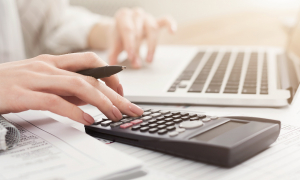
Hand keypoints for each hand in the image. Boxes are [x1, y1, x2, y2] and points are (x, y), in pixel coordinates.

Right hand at [0, 52, 142, 124]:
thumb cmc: (12, 84)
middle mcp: (48, 66)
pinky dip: (75, 111)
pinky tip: (88, 120)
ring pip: (77, 86)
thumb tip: (92, 98)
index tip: (122, 92)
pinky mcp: (24, 94)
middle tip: (131, 108)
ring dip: (101, 102)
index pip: (90, 62)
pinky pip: (55, 102)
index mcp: (53, 61)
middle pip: (90, 77)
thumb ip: (67, 88)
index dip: (110, 76)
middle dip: (115, 94)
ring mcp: (36, 79)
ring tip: (115, 115)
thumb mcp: (43, 82)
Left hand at [88, 8, 176, 67]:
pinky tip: (172, 32)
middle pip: (139, 31)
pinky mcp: (157, 21)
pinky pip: (166, 20)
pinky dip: (170, 24)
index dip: (130, 44)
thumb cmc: (119, 35)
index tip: (131, 57)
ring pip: (152, 29)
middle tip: (136, 63)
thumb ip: (113, 54)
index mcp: (123, 16)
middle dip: (138, 49)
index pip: (128, 30)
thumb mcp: (114, 44)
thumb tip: (113, 64)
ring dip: (151, 46)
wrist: (121, 28)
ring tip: (149, 60)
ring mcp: (147, 17)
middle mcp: (136, 14)